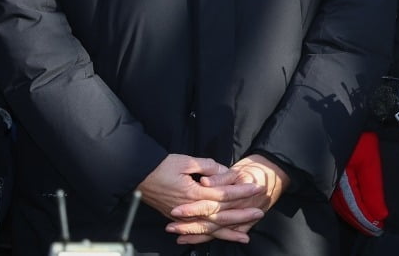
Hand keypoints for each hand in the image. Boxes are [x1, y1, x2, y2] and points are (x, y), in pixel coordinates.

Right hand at [138, 154, 265, 244]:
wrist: (138, 176)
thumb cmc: (161, 166)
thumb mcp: (185, 160)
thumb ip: (207, 166)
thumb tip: (224, 171)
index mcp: (195, 192)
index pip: (224, 194)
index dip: (241, 191)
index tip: (256, 187)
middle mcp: (191, 208)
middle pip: (221, 215)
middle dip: (242, 215)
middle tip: (260, 213)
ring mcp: (185, 217)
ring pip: (211, 228)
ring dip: (229, 232)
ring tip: (245, 236)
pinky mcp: (179, 220)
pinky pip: (198, 232)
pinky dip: (210, 237)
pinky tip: (220, 238)